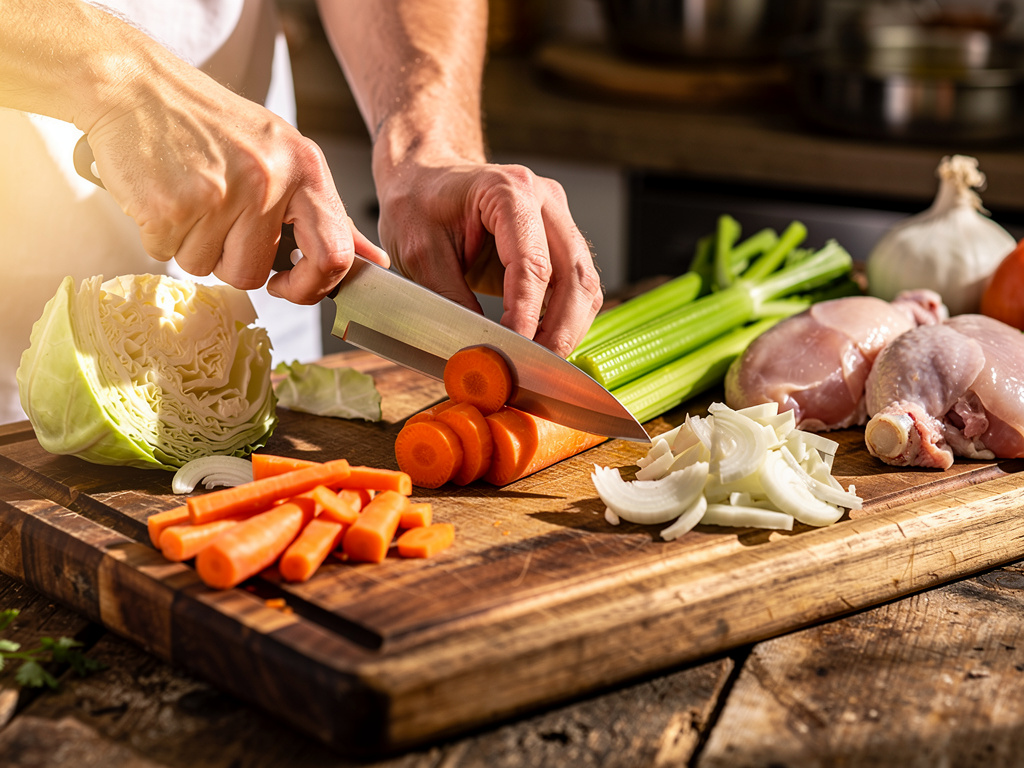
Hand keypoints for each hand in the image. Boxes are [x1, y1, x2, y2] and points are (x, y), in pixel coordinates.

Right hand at [82, 47, 387, 303]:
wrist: (136, 85)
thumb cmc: (209, 123)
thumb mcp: (282, 156)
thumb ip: (326, 214)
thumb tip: (373, 260)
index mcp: (305, 169)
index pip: (335, 255)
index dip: (312, 287)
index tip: (287, 284)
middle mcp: (269, 181)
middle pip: (253, 274)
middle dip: (230, 261)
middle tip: (216, 219)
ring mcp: (220, 194)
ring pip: (209, 269)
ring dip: (193, 246)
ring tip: (189, 198)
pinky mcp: (173, 206)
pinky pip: (169, 256)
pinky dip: (162, 236)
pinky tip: (164, 194)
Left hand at [376, 160, 602, 357]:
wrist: (423, 177)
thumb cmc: (416, 204)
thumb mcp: (418, 254)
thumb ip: (450, 301)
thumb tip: (478, 351)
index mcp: (508, 190)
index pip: (533, 264)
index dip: (527, 314)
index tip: (515, 352)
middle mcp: (545, 200)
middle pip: (575, 275)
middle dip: (560, 330)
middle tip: (536, 371)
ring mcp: (557, 218)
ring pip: (585, 283)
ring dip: (569, 328)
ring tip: (540, 364)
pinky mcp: (559, 239)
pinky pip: (576, 285)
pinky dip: (565, 318)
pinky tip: (544, 343)